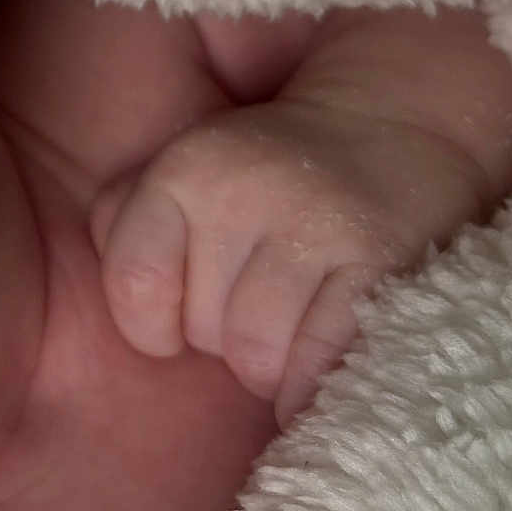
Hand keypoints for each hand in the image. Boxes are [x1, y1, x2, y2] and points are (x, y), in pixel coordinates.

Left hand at [89, 99, 486, 423]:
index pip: (135, 285)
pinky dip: (311, 385)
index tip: (179, 322)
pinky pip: (321, 362)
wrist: (392, 125)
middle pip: (203, 331)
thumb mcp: (180, 171)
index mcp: (184, 172)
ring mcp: (315, 226)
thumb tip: (120, 299)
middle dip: (223, 340)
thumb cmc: (265, 171)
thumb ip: (122, 221)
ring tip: (287, 335)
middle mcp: (244, 193)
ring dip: (270, 367)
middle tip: (252, 311)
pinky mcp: (379, 262)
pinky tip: (318, 374)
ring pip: (257, 356)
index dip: (154, 323)